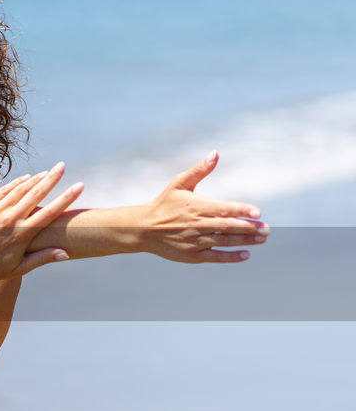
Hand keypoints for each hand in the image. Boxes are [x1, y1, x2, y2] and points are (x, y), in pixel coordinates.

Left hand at [0, 164, 83, 287]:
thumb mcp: (20, 268)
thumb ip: (43, 257)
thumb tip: (66, 253)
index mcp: (22, 235)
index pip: (50, 212)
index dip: (66, 197)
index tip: (80, 186)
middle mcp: (10, 220)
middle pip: (35, 194)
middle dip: (52, 178)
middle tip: (63, 166)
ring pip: (19, 190)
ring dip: (34, 179)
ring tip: (47, 171)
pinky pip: (2, 192)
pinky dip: (15, 183)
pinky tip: (25, 178)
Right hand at [143, 150, 269, 262]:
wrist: (141, 229)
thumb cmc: (164, 204)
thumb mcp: (179, 184)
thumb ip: (199, 170)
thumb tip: (216, 153)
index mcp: (196, 206)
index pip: (224, 209)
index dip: (242, 210)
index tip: (258, 213)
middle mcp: (197, 225)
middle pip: (228, 227)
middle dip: (250, 228)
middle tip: (267, 229)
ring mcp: (194, 241)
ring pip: (224, 242)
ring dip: (245, 241)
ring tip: (262, 239)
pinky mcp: (191, 255)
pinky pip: (215, 257)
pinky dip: (230, 256)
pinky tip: (246, 254)